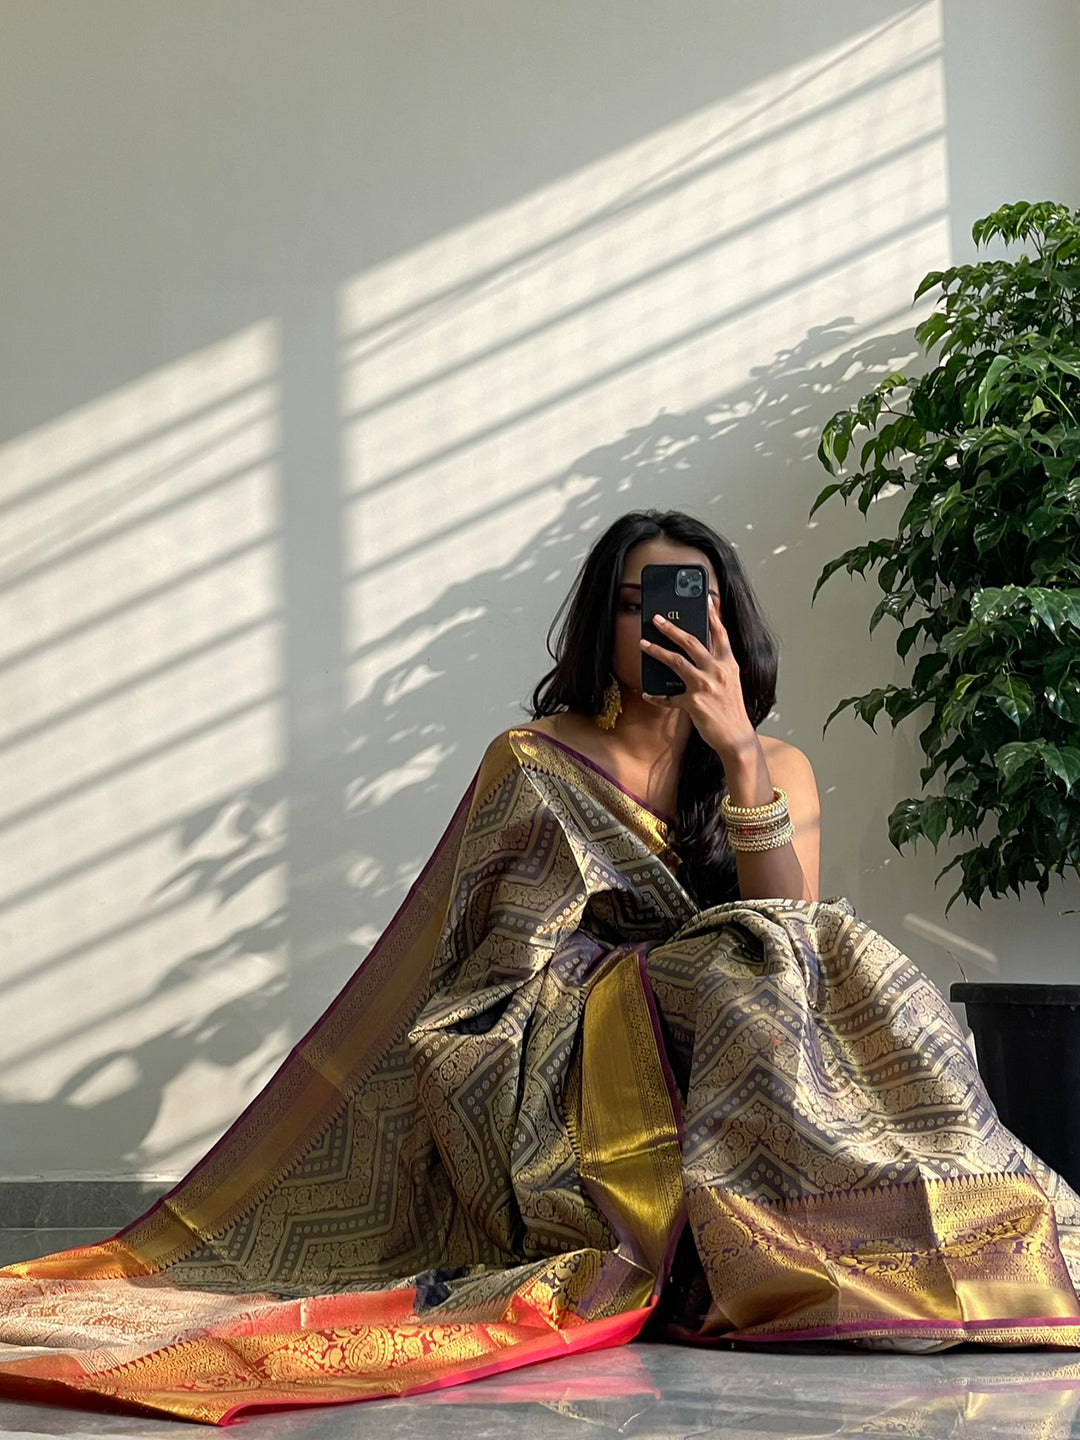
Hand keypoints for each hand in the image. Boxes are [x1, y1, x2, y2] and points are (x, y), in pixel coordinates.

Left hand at [639, 592, 757, 760]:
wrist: (736, 737)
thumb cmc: (731, 710)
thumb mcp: (731, 682)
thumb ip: (717, 667)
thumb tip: (697, 654)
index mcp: (729, 664)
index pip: (721, 634)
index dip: (713, 616)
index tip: (706, 601)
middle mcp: (718, 671)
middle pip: (691, 642)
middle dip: (671, 628)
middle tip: (657, 619)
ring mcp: (706, 686)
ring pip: (676, 661)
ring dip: (657, 651)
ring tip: (643, 644)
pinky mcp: (694, 703)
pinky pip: (669, 697)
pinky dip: (657, 696)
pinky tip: (648, 693)